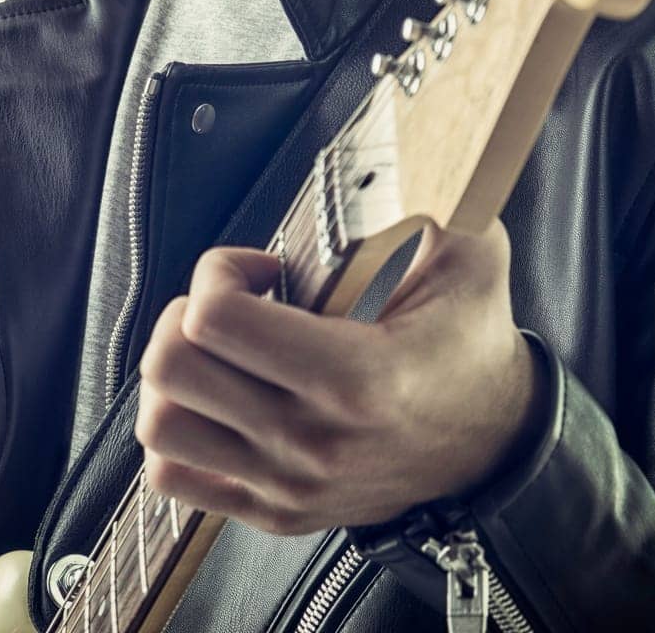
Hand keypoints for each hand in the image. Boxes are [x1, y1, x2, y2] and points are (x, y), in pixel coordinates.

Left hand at [134, 218, 545, 534]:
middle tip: (233, 301)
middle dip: (189, 311)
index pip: (217, 320)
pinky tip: (222, 396)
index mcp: (355, 376)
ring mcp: (287, 484)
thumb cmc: (471, 342)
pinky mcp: (274, 511)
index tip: (262, 267)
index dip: (222, 270)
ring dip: (178, 371)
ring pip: (160, 424)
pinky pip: (174, 476)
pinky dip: (181, 428)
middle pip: (172, 367)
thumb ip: (431, 194)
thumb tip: (396, 143)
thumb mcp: (470, 253)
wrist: (493, 439)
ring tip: (222, 349)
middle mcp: (311, 440)